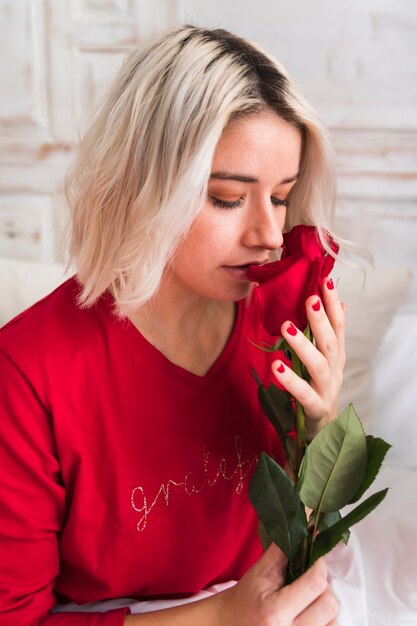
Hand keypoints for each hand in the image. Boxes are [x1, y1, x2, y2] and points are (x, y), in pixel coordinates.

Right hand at [215, 542, 338, 625]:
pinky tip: (310, 613)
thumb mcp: (260, 571)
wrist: (231, 625)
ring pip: (334, 622)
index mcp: (275, 611)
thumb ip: (283, 551)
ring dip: (325, 606)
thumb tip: (305, 528)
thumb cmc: (247, 597)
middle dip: (324, 587)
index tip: (315, 557)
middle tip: (311, 581)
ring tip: (309, 599)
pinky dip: (325, 621)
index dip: (320, 565)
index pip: (315, 584)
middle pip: (329, 605)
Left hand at [271, 277, 345, 437]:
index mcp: (336, 355)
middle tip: (308, 298)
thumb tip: (340, 303)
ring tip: (286, 327)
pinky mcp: (315, 408)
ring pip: (318, 365)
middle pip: (330, 341)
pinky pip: (303, 394)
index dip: (333, 303)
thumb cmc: (319, 388)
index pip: (339, 325)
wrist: (324, 430)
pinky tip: (275, 366)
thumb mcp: (326, 359)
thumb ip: (329, 334)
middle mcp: (335, 370)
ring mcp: (327, 389)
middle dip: (321, 319)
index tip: (325, 280)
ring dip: (303, 344)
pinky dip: (290, 380)